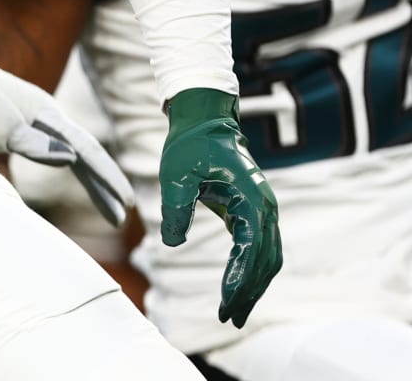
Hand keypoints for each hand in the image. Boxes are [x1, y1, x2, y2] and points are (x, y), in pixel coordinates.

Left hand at [0, 36, 132, 225]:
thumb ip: (33, 142)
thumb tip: (72, 158)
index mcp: (45, 111)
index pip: (85, 148)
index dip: (107, 175)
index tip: (126, 201)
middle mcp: (42, 115)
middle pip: (82, 152)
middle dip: (103, 182)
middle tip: (120, 215)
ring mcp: (27, 120)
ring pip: (67, 153)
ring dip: (88, 179)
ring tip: (105, 208)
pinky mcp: (8, 129)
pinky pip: (47, 153)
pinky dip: (65, 168)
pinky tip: (70, 176)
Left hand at [158, 87, 282, 327]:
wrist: (204, 121)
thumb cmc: (190, 145)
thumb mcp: (176, 174)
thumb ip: (175, 208)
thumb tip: (172, 243)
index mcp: (252, 200)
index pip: (251, 251)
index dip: (239, 281)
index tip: (226, 305)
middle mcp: (265, 208)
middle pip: (265, 261)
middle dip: (249, 292)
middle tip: (230, 319)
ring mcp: (263, 210)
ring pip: (267, 257)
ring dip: (253, 285)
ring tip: (235, 312)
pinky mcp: (253, 211)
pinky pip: (259, 247)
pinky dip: (251, 270)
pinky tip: (237, 287)